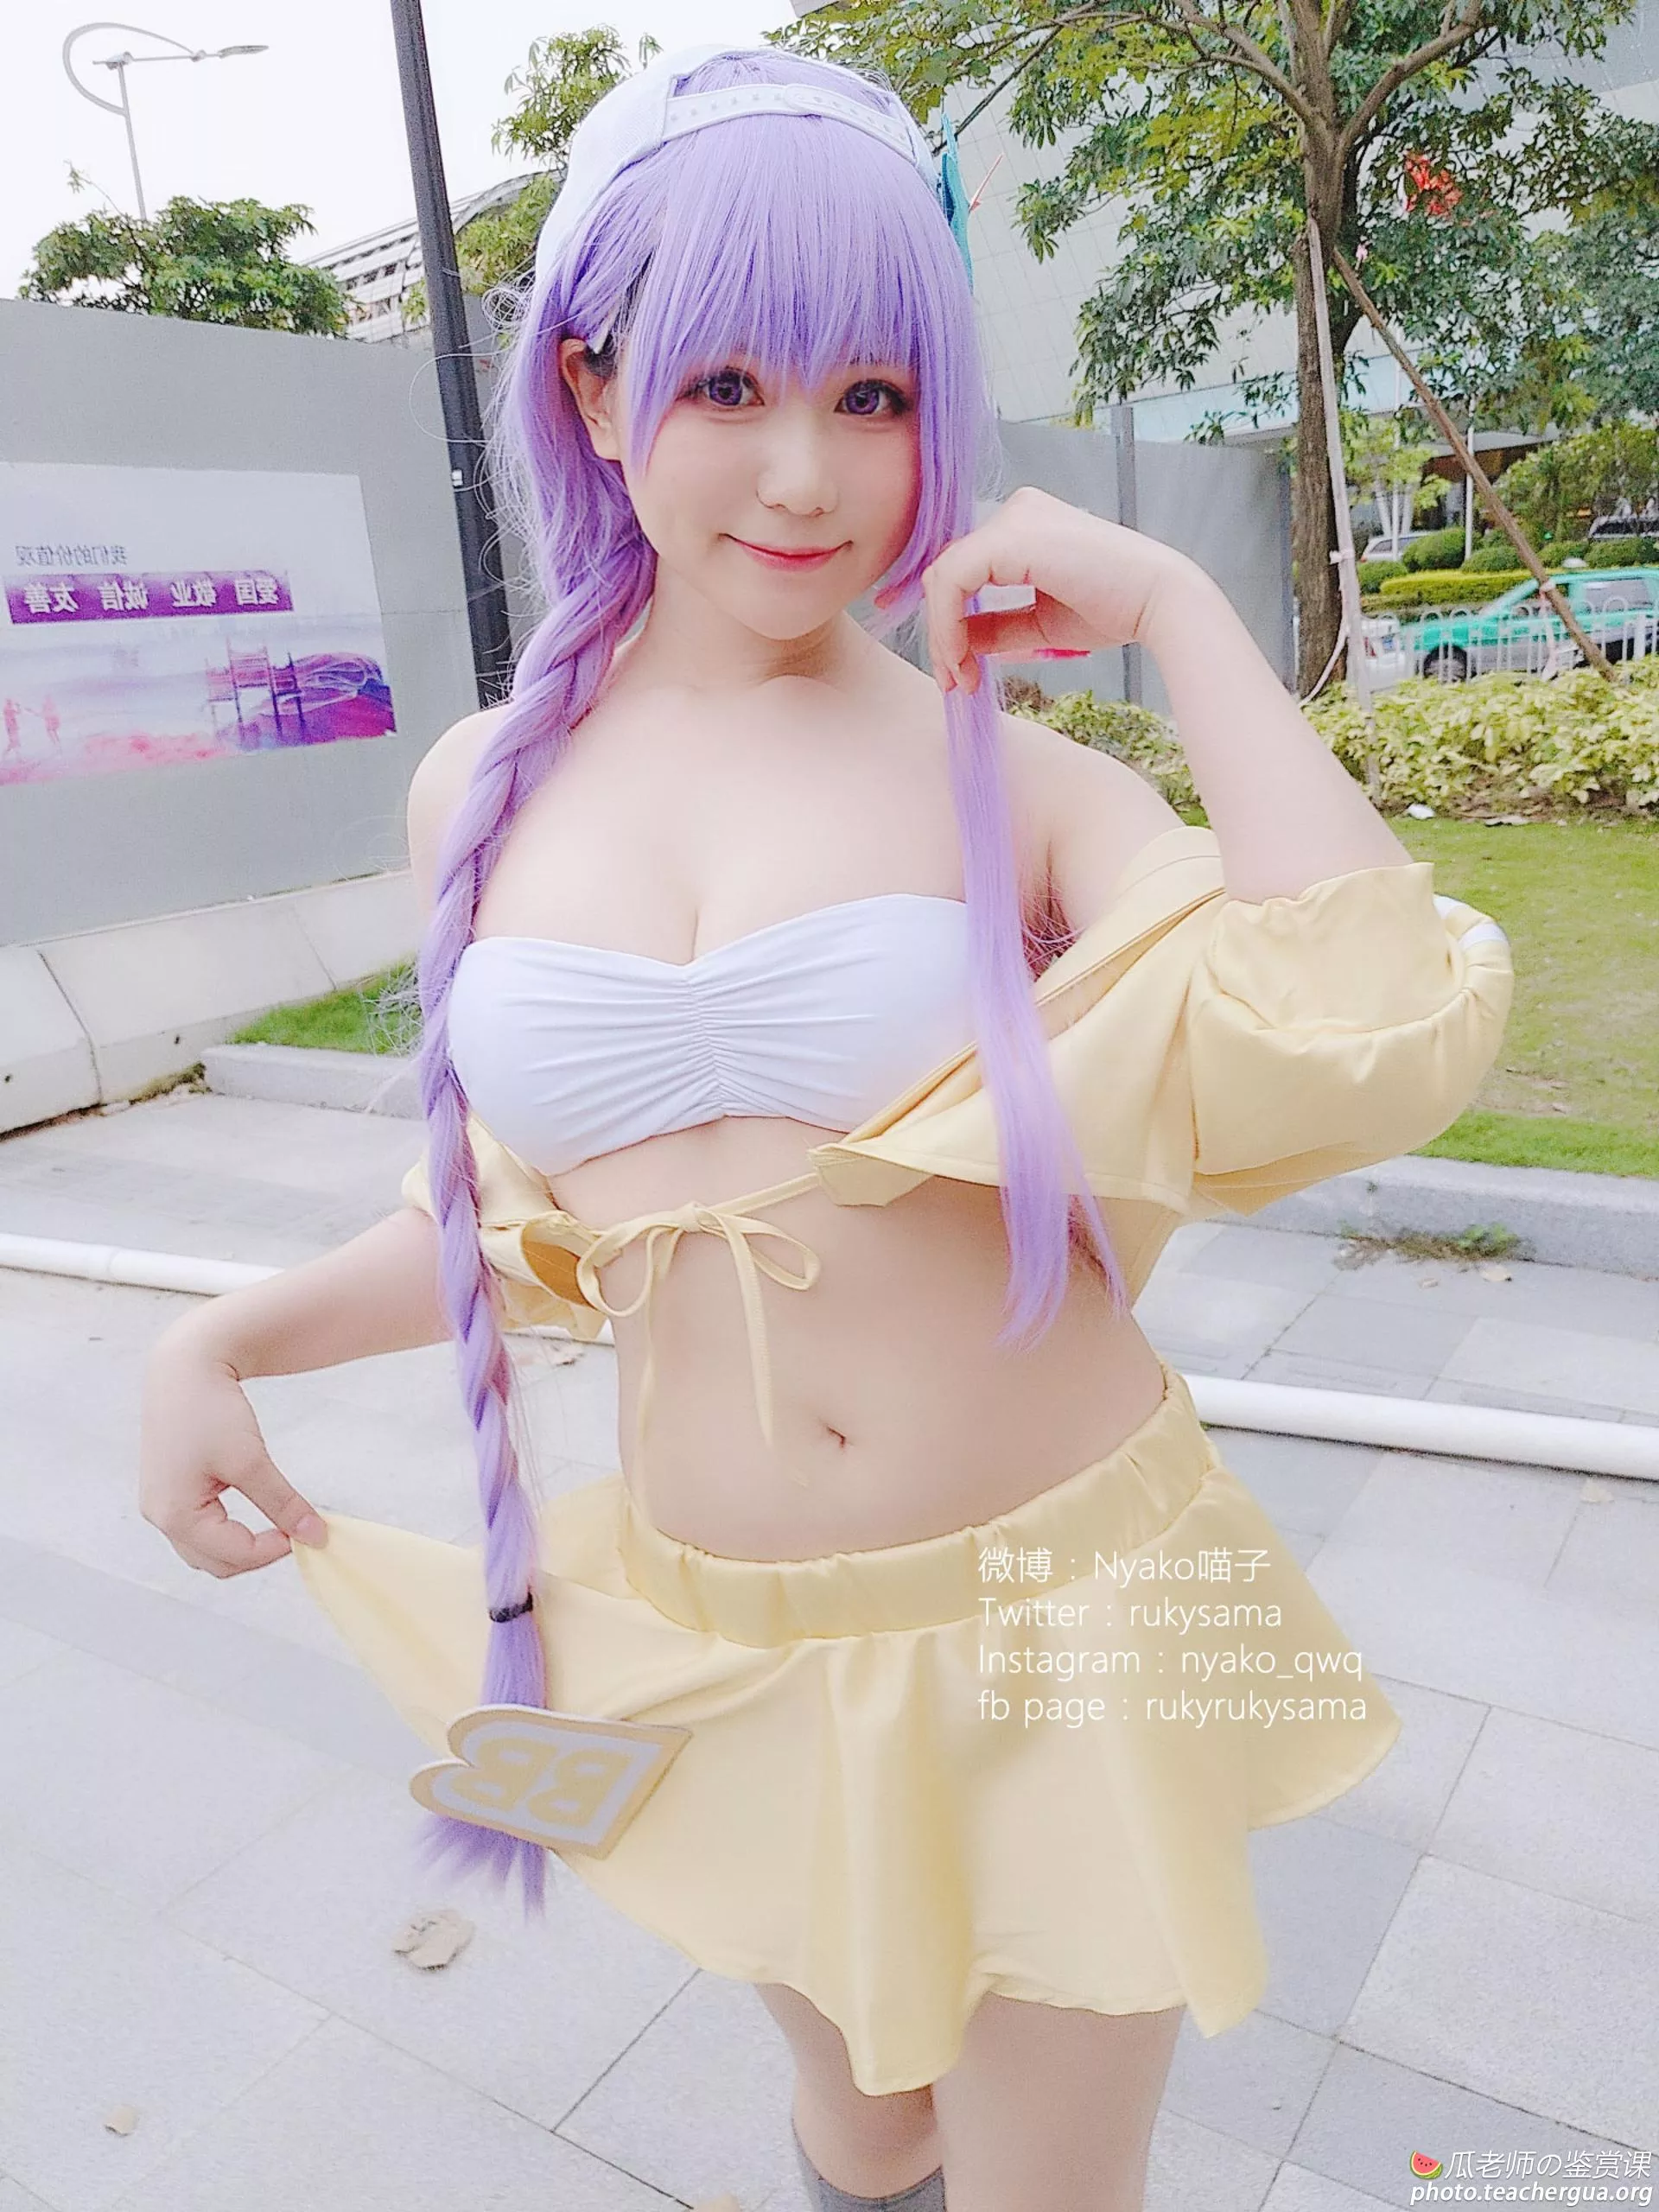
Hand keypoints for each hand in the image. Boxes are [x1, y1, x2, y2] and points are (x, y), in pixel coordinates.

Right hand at [139, 1328, 326, 1576]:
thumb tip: (315, 1535)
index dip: (274, 1549)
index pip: (232, 1555)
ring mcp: (158, 1504)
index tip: (308, 1532)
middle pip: (214, 1561)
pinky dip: (225, 1529)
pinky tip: (250, 1509)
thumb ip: (282, 1503)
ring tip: (276, 1522)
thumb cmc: (211, 1410)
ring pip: (204, 1549)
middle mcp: (159, 1515)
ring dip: (240, 1545)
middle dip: (256, 1554)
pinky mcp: (166, 1490)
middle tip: (294, 1531)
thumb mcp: (251, 1461)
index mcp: (174, 1515)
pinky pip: (197, 1527)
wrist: (185, 1365)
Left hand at [878, 484, 1198, 693]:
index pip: (965, 569)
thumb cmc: (1114, 609)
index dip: (948, 620)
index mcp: (1024, 525)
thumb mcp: (1039, 622)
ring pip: (943, 576)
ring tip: (960, 679)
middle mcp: (1015, 511)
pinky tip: (962, 659)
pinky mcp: (1008, 536)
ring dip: (942, 634)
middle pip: (948, 571)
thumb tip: (955, 647)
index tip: (957, 671)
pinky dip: (947, 625)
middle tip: (955, 682)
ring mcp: (1012, 518)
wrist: (1160, 602)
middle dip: (941, 632)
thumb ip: (995, 628)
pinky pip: (952, 580)